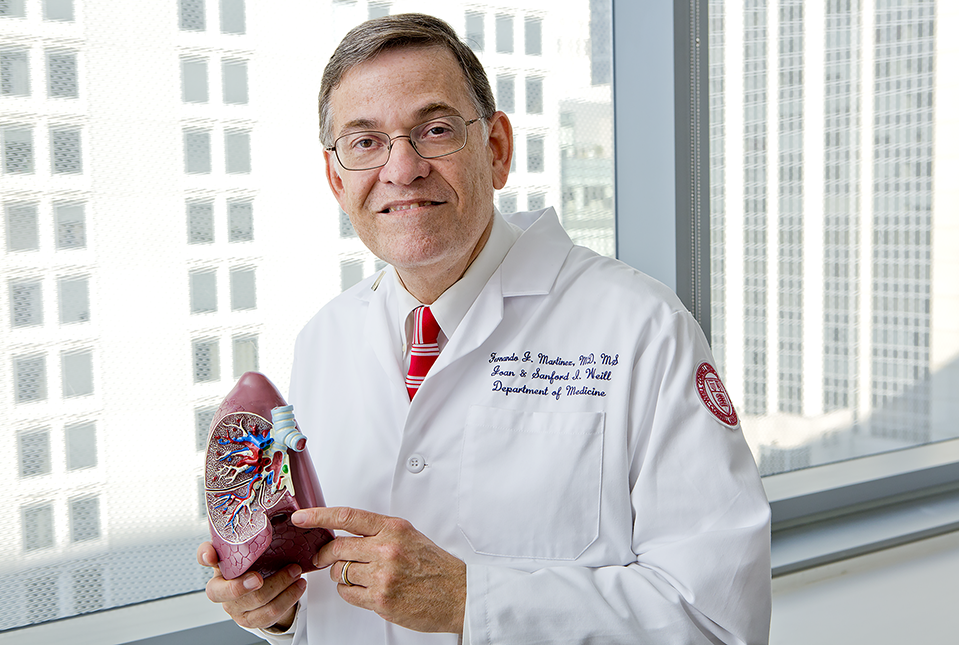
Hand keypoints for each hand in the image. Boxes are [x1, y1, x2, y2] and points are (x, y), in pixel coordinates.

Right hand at [196, 541, 305, 631]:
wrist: (266, 590)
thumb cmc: (258, 564)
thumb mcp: (254, 548)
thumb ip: (254, 535)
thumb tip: (268, 510)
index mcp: (220, 564)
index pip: (204, 557)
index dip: (205, 556)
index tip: (212, 555)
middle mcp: (222, 587)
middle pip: (225, 591)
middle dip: (243, 585)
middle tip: (259, 577)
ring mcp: (235, 606)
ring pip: (255, 601)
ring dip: (279, 585)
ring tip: (295, 572)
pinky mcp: (251, 619)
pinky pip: (270, 613)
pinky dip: (288, 598)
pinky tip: (298, 586)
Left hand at [292, 507, 465, 633]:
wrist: (457, 593)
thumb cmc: (434, 566)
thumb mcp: (409, 537)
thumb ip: (379, 533)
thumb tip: (347, 535)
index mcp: (393, 529)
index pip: (347, 517)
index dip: (319, 516)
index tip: (302, 517)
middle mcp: (386, 549)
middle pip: (337, 548)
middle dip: (325, 555)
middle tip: (323, 558)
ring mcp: (382, 575)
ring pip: (339, 573)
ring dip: (340, 576)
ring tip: (356, 576)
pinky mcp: (380, 599)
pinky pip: (348, 594)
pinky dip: (349, 592)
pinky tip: (362, 590)